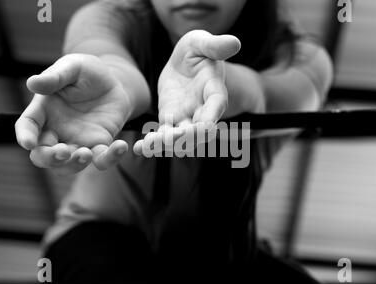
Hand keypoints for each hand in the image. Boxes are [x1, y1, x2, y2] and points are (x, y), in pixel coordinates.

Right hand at [15, 54, 132, 174]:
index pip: (27, 127)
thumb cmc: (87, 72)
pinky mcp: (99, 144)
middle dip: (49, 158)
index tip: (28, 143)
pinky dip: (110, 158)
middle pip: (43, 155)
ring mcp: (77, 141)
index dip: (25, 136)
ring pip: (68, 165)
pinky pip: (101, 159)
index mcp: (43, 111)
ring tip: (86, 154)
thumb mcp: (72, 67)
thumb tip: (32, 83)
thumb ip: (55, 77)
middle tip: (62, 152)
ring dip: (74, 165)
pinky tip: (121, 145)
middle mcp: (57, 131)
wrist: (114, 81)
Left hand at [133, 30, 240, 155]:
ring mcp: (187, 118)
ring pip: (181, 137)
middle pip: (200, 129)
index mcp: (215, 91)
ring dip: (168, 143)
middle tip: (172, 138)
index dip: (211, 117)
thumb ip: (216, 46)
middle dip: (188, 137)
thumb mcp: (202, 42)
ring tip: (151, 145)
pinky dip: (153, 143)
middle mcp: (203, 110)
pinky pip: (163, 134)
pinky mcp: (170, 120)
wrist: (184, 61)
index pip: (216, 106)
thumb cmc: (197, 49)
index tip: (204, 128)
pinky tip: (139, 148)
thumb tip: (235, 42)